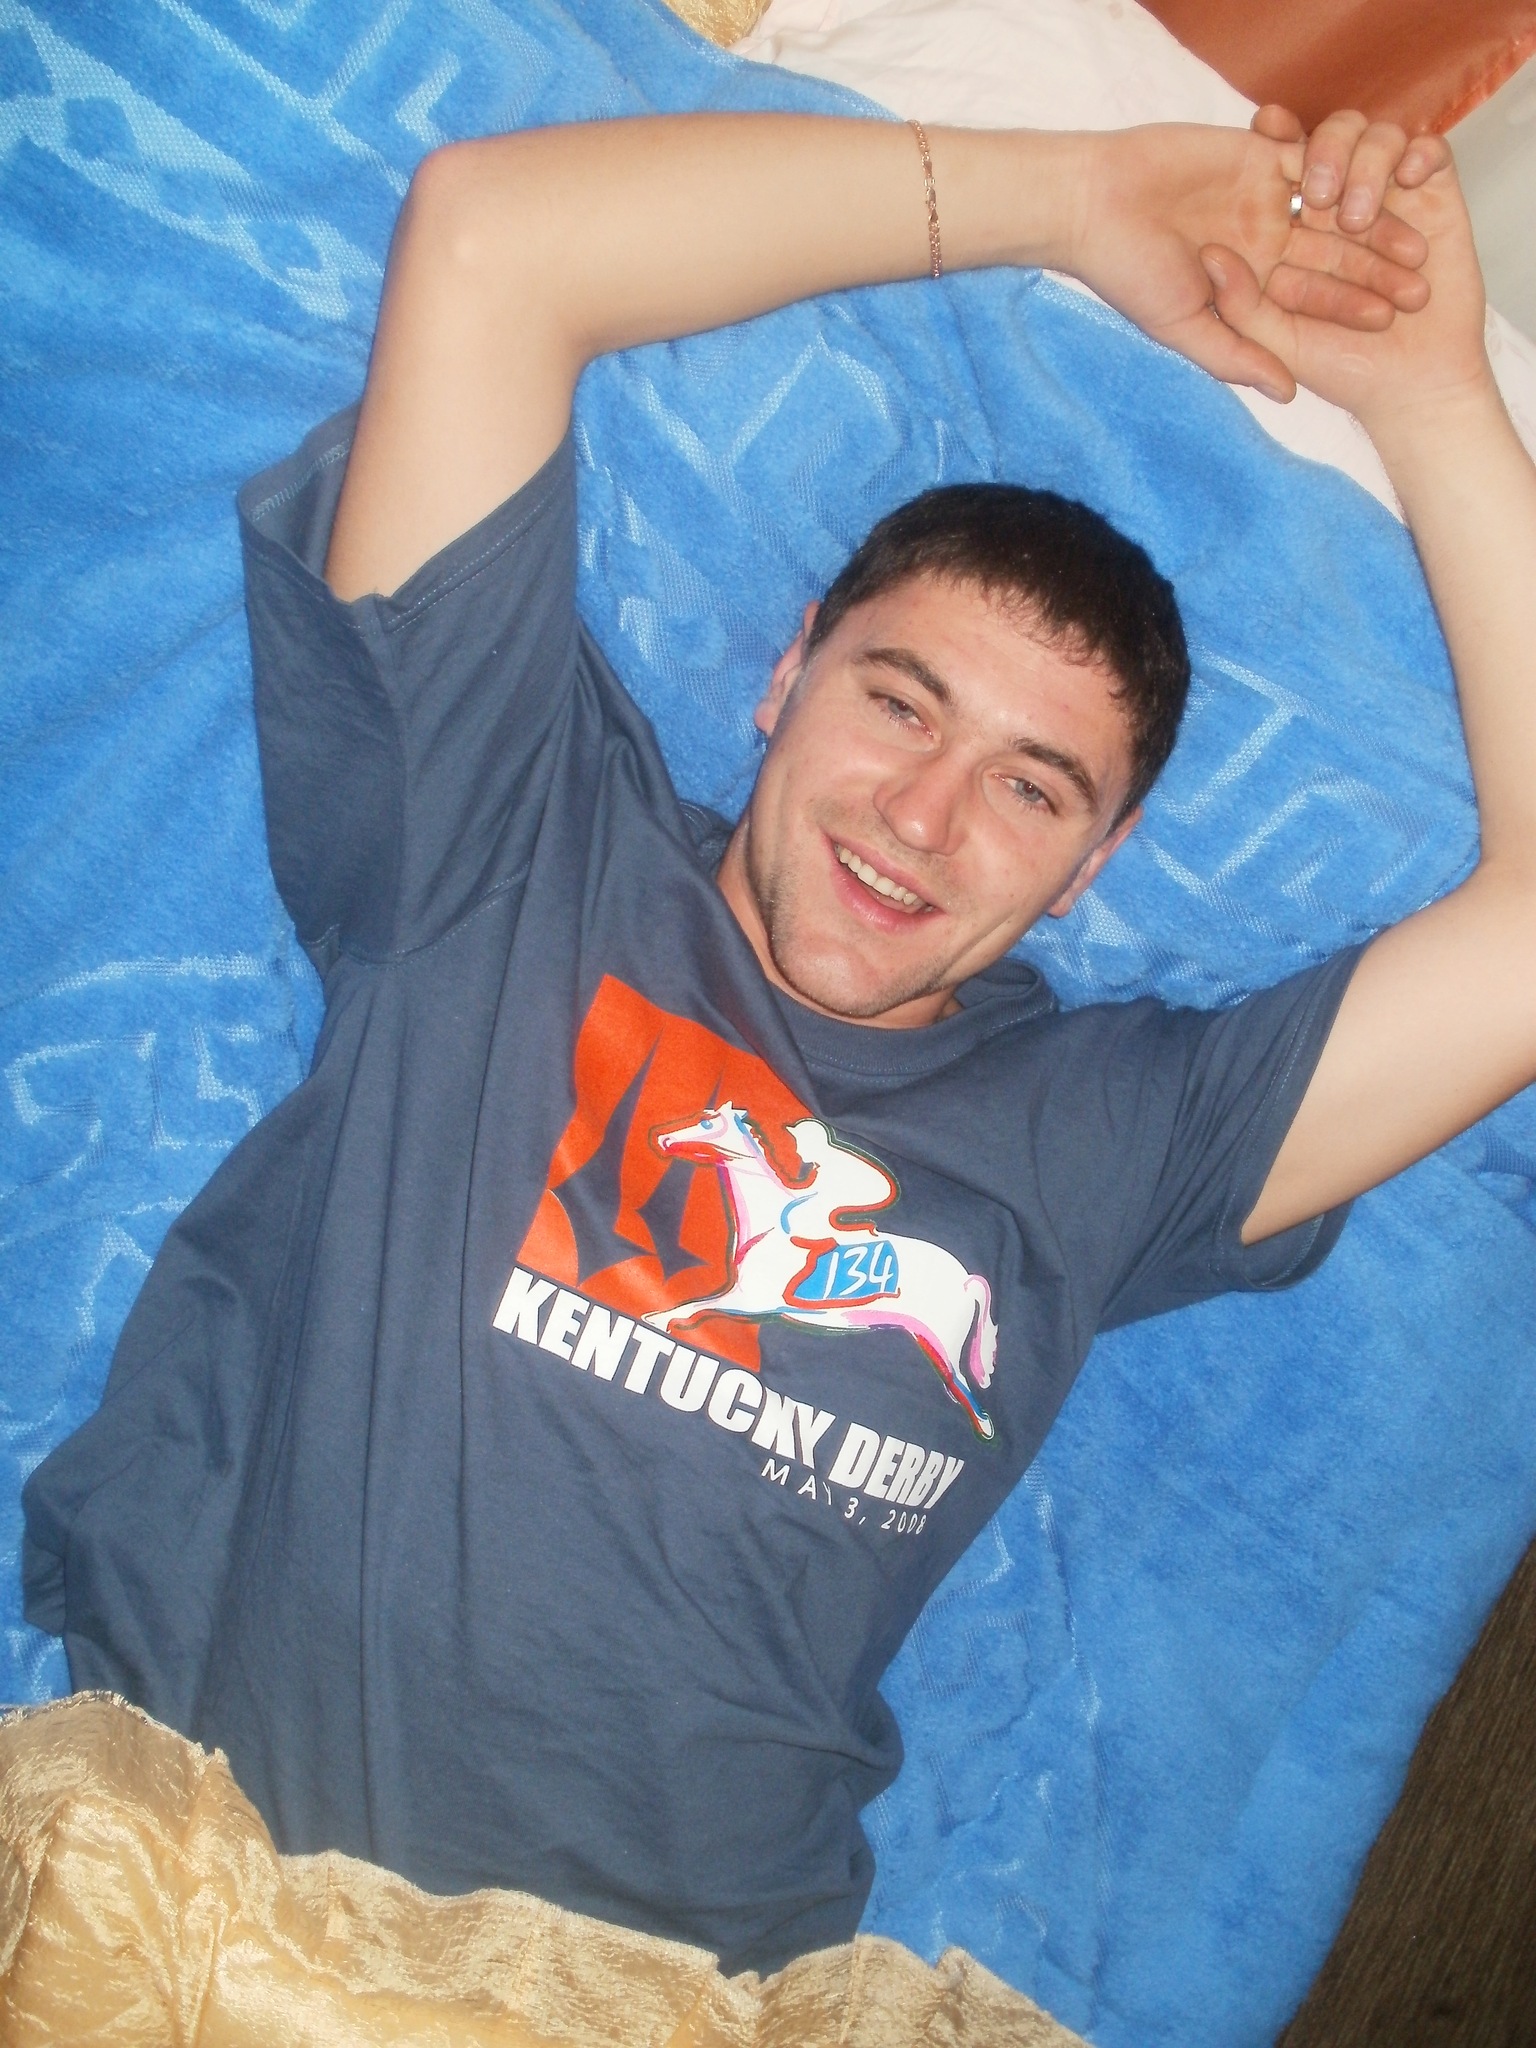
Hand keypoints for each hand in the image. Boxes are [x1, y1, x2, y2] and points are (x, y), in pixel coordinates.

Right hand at [1068, 112, 1434, 402]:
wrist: (1090, 204)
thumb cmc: (1126, 273)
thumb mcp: (1185, 328)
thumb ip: (1239, 358)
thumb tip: (1291, 394)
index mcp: (1248, 286)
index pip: (1308, 298)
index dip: (1348, 308)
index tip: (1389, 320)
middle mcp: (1262, 243)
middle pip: (1331, 257)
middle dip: (1374, 272)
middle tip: (1419, 289)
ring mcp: (1263, 197)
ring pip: (1332, 210)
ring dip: (1373, 224)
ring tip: (1412, 242)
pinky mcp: (1259, 154)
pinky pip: (1312, 157)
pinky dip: (1345, 168)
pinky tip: (1380, 184)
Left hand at [1199, 147, 1490, 432]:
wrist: (1413, 387)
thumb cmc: (1339, 369)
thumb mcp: (1276, 340)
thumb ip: (1238, 305)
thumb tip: (1209, 256)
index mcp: (1298, 228)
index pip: (1283, 163)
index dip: (1272, 135)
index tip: (1262, 126)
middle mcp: (1342, 206)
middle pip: (1331, 140)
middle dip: (1324, 150)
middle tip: (1319, 194)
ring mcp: (1391, 199)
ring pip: (1377, 139)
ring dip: (1367, 165)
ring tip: (1357, 220)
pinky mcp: (1435, 199)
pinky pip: (1430, 151)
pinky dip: (1419, 154)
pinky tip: (1409, 179)